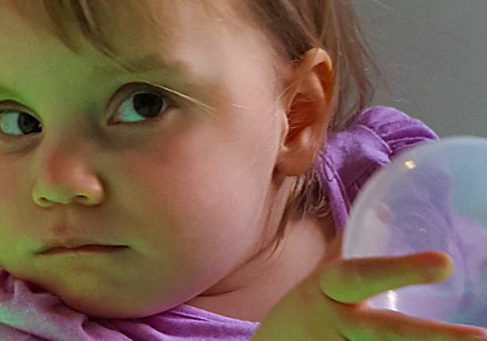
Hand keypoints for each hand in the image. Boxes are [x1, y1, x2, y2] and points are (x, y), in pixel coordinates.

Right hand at [252, 229, 486, 340]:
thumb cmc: (310, 302)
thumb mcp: (325, 271)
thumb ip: (353, 242)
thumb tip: (389, 208)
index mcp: (330, 289)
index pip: (364, 276)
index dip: (400, 270)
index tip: (445, 264)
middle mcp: (337, 322)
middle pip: (384, 332)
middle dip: (430, 336)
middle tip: (479, 337)